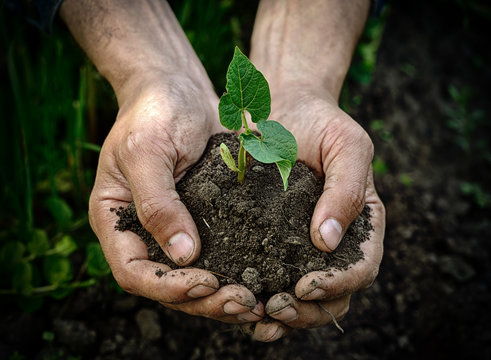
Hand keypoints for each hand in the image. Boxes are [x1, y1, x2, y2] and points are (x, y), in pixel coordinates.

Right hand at [88, 72, 263, 322]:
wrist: (179, 87)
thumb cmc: (154, 111)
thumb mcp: (147, 151)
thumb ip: (157, 204)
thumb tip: (183, 256)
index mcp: (116, 219)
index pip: (134, 271)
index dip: (167, 286)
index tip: (205, 283)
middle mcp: (144, 230)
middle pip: (168, 283)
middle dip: (204, 300)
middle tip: (244, 303)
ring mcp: (174, 226)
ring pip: (194, 276)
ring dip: (223, 295)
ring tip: (256, 302)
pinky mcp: (204, 218)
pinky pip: (217, 254)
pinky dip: (236, 271)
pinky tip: (262, 278)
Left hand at [250, 88, 384, 340]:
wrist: (284, 107)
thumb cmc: (321, 123)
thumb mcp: (347, 146)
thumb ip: (346, 190)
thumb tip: (328, 241)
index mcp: (360, 224)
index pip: (360, 268)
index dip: (338, 284)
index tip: (306, 285)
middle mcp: (332, 242)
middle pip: (332, 295)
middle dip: (307, 311)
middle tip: (276, 307)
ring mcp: (300, 245)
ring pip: (301, 298)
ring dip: (282, 315)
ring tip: (256, 314)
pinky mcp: (268, 240)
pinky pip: (268, 278)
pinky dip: (258, 298)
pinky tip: (239, 303)